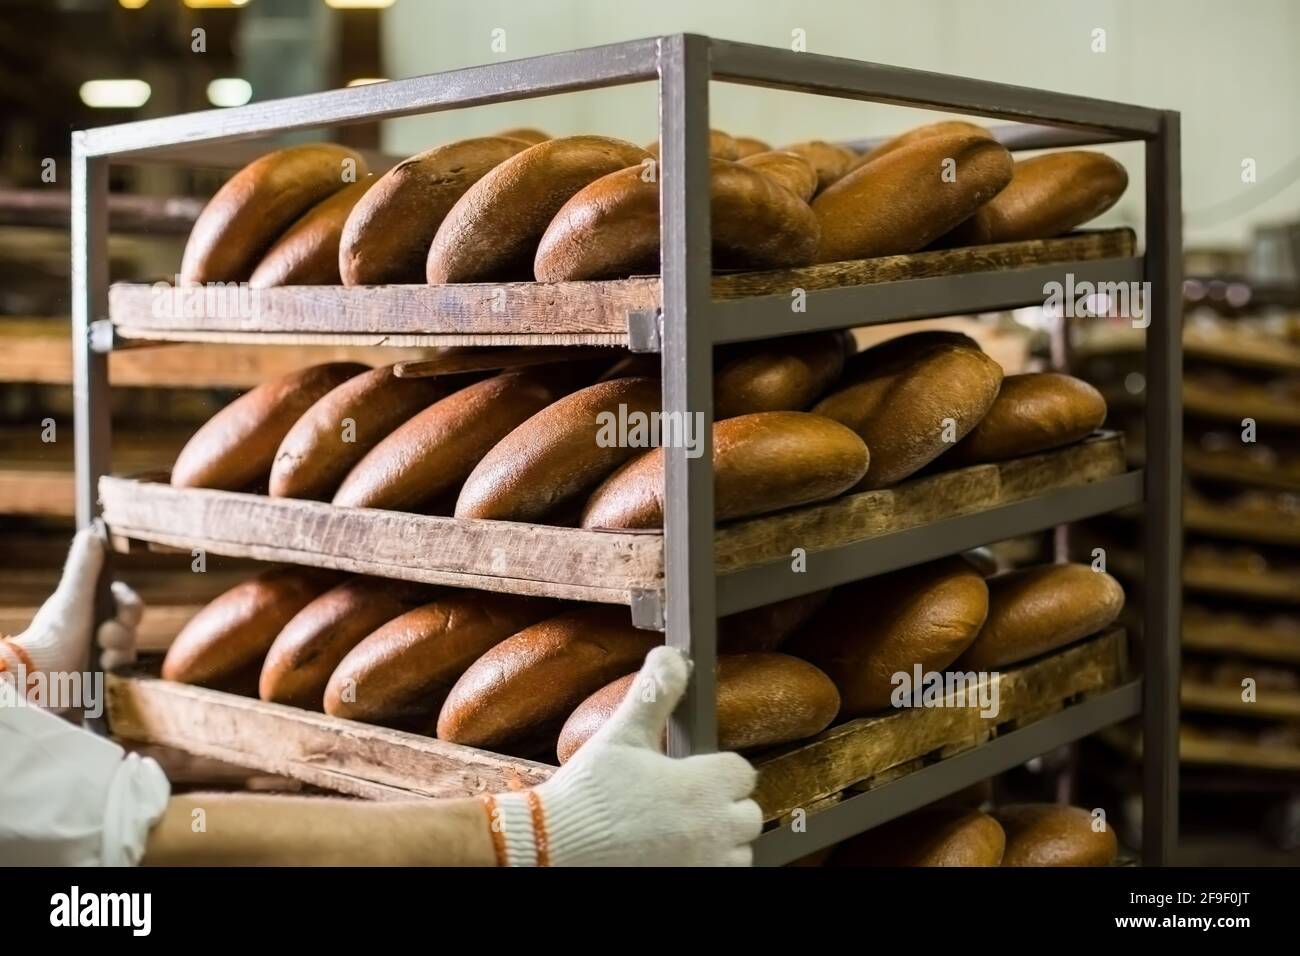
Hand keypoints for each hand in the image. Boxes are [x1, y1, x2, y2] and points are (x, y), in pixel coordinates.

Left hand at [0, 526, 143, 680]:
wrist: (40, 681)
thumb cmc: (53, 636)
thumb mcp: (72, 598)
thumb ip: (83, 567)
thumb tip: (92, 533)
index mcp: (90, 610)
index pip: (127, 604)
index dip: (129, 607)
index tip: (121, 611)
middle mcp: (95, 631)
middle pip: (131, 627)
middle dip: (122, 632)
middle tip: (103, 636)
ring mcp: (99, 656)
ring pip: (130, 649)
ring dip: (119, 651)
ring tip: (100, 659)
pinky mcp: (102, 680)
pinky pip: (125, 671)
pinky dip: (117, 670)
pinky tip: (102, 673)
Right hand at [484, 646, 762, 865]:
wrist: (553, 849)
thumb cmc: (588, 794)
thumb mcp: (622, 734)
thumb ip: (655, 693)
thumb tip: (673, 656)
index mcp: (703, 787)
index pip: (742, 772)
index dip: (719, 769)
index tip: (693, 771)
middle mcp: (713, 831)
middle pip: (748, 815)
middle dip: (723, 806)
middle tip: (684, 802)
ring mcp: (703, 866)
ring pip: (738, 853)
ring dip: (719, 842)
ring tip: (678, 830)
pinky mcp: (689, 886)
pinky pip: (718, 877)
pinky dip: (703, 866)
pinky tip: (671, 854)